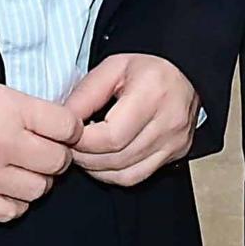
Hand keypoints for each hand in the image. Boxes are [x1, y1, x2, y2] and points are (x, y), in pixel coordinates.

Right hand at [0, 75, 81, 220]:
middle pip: (58, 161)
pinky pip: (11, 211)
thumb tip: (57, 125)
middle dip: (57, 157)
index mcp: (10, 109)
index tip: (65, 131)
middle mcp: (3, 143)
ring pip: (39, 189)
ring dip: (37, 181)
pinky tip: (7, 188)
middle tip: (45, 151)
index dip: (71, 129)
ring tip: (24, 169)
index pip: (67, 126)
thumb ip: (25, 107)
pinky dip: (15, 202)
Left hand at [66, 51, 198, 184]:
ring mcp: (175, 142)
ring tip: (83, 152)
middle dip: (85, 157)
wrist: (183, 74)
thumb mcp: (111, 68)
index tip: (67, 135)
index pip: (111, 137)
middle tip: (69, 146)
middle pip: (117, 158)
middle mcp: (169, 121)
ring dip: (96, 168)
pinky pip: (137, 177)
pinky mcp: (176, 154)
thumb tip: (61, 122)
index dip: (82, 142)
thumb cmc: (145, 69)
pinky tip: (102, 161)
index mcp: (153, 93)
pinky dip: (113, 174)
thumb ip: (84, 95)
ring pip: (125, 173)